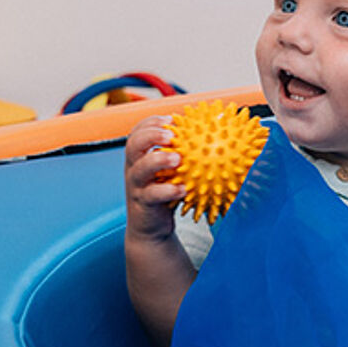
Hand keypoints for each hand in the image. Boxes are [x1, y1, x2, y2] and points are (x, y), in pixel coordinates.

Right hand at [123, 114, 184, 240]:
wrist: (151, 228)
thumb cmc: (166, 194)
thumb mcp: (172, 173)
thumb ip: (185, 155)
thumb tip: (214, 135)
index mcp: (140, 156)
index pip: (139, 132)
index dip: (151, 122)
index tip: (171, 118)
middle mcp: (134, 168)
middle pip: (133, 144)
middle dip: (150, 135)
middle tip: (171, 135)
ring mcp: (136, 185)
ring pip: (140, 169)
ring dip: (157, 160)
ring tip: (177, 158)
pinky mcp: (142, 203)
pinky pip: (152, 195)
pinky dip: (167, 191)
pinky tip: (182, 189)